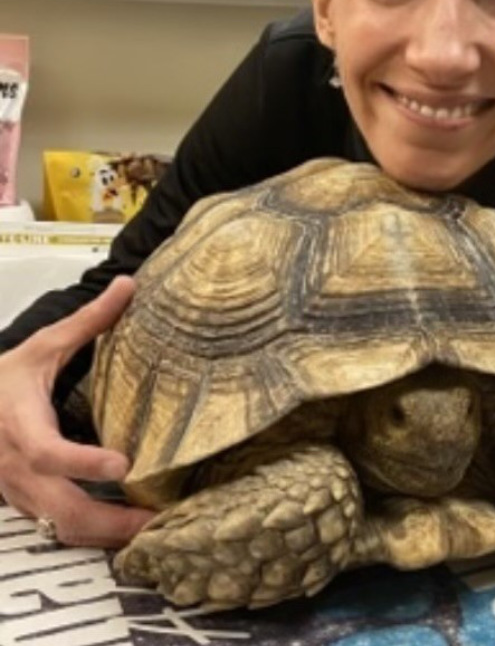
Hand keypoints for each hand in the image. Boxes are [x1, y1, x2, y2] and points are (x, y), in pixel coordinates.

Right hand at [0, 277, 155, 546]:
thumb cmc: (6, 377)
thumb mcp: (43, 346)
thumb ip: (89, 321)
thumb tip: (128, 284)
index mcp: (19, 422)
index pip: (44, 451)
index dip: (80, 461)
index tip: (122, 464)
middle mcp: (15, 466)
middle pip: (58, 507)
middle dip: (108, 520)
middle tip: (154, 521)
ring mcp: (18, 491)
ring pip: (60, 527)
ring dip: (105, 536)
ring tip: (153, 532)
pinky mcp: (27, 504)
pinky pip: (59, 528)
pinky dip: (93, 536)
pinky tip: (129, 532)